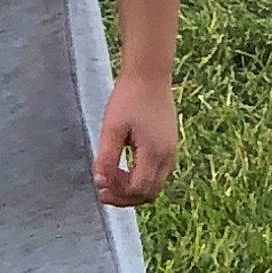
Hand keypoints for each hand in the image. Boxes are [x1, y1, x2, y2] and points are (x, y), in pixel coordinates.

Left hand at [93, 75, 178, 206]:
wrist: (149, 75)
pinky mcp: (170, 145)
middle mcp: (168, 157)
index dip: (118, 194)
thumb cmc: (129, 98)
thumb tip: (100, 182)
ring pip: (155, 185)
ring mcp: (172, 151)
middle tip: (103, 190)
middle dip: (125, 197)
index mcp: (154, 153)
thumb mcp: (112, 128)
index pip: (138, 190)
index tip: (100, 186)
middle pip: (149, 193)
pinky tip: (124, 168)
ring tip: (112, 180)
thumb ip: (106, 158)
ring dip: (134, 189)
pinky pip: (158, 173)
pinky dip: (142, 178)